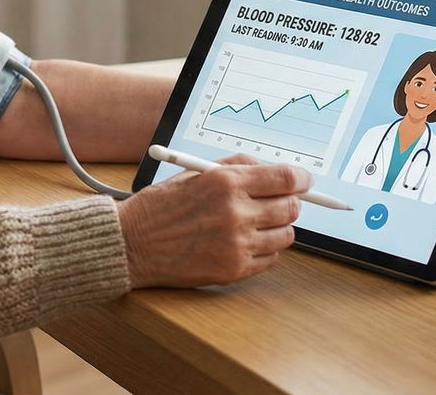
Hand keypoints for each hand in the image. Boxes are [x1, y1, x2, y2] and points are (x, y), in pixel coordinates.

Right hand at [115, 154, 309, 287]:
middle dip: (288, 203)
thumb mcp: (194, 172)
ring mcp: (237, 244)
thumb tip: (273, 170)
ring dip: (276, 227)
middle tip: (275, 202)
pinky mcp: (234, 269)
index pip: (286, 178)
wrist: (131, 243)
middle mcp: (235, 212)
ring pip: (286, 235)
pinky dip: (264, 249)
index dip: (302, 180)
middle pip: (291, 207)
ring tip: (252, 224)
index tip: (304, 182)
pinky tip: (242, 242)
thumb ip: (235, 167)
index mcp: (225, 182)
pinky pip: (271, 258)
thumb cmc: (160, 206)